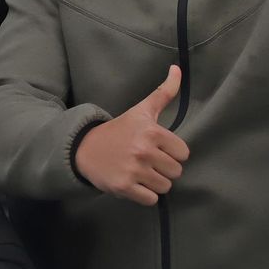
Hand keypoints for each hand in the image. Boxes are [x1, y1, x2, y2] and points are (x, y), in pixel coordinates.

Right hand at [73, 66, 189, 205]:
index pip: (183, 153)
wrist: (84, 149)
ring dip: (154, 183)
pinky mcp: (124, 187)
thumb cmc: (118, 130)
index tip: (156, 148)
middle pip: (175, 172)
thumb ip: (163, 92)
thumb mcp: (141, 110)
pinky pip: (151, 199)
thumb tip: (177, 68)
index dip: (171, 153)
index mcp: (152, 132)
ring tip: (139, 172)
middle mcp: (144, 151)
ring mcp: (133, 170)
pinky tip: (134, 184)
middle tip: (146, 162)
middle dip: (163, 169)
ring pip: (165, 187)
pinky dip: (144, 195)